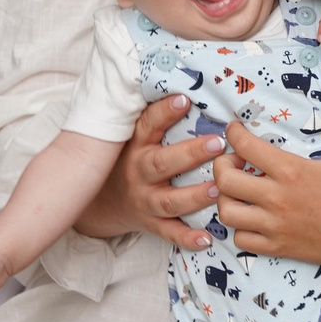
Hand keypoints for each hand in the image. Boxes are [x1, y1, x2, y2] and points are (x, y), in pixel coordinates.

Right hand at [73, 93, 224, 251]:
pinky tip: (208, 239)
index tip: (184, 99)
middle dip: (190, 154)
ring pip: (169, 201)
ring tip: (219, 189)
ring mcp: (145, 200)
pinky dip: (187, 238)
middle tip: (217, 144)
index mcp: (135, 145)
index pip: (147, 124)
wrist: (101, 201)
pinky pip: (169, 234)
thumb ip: (154, 115)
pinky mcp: (151, 224)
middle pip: (162, 163)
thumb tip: (184, 82)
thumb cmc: (127, 159)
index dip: (164, 112)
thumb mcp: (131, 136)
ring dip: (195, 196)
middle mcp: (138, 172)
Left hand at [217, 89, 320, 269]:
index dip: (233, 133)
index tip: (234, 130)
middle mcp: (276, 198)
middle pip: (224, 179)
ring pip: (226, 211)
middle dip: (221, 166)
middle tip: (232, 161)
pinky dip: (239, 228)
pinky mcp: (275, 247)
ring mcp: (273, 225)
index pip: (245, 146)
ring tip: (236, 190)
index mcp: (291, 171)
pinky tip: (250, 217)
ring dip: (225, 198)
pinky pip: (240, 238)